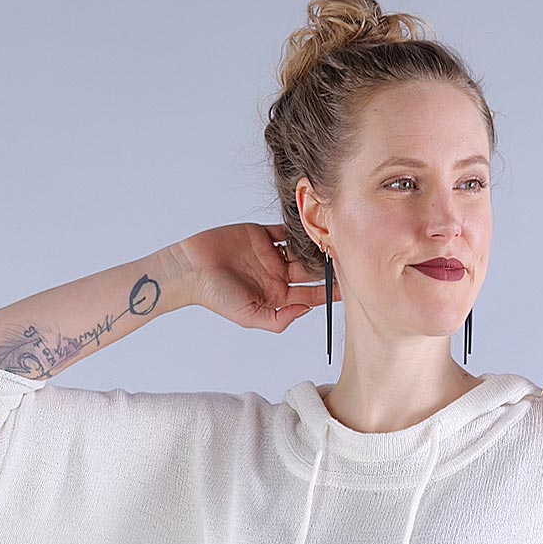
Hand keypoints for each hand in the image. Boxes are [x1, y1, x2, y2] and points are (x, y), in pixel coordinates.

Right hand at [175, 222, 338, 335]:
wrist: (191, 269)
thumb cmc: (217, 297)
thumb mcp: (250, 317)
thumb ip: (279, 319)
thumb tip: (306, 312)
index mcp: (278, 297)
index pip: (311, 295)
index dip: (329, 291)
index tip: (349, 286)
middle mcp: (277, 276)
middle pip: (310, 271)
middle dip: (328, 266)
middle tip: (351, 258)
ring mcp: (270, 254)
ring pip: (301, 249)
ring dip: (316, 245)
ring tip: (336, 239)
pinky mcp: (261, 234)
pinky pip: (285, 230)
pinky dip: (298, 227)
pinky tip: (314, 224)